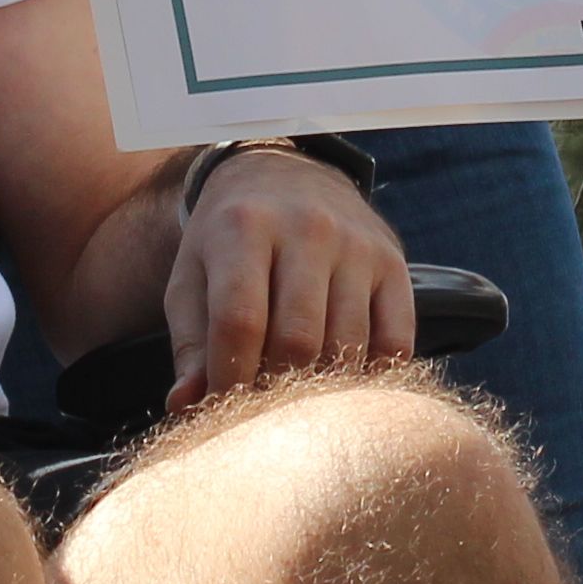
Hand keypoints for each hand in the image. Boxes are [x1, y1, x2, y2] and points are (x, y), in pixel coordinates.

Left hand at [163, 149, 417, 407]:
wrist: (286, 174)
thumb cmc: (228, 240)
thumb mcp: (193, 279)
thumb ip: (190, 345)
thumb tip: (187, 405)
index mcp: (244, 227)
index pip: (240, 321)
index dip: (228, 379)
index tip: (221, 408)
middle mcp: (308, 228)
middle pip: (297, 341)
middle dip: (274, 390)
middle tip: (259, 409)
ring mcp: (357, 245)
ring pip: (346, 347)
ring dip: (320, 390)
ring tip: (295, 398)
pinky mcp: (394, 263)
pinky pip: (395, 342)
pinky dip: (371, 378)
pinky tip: (342, 384)